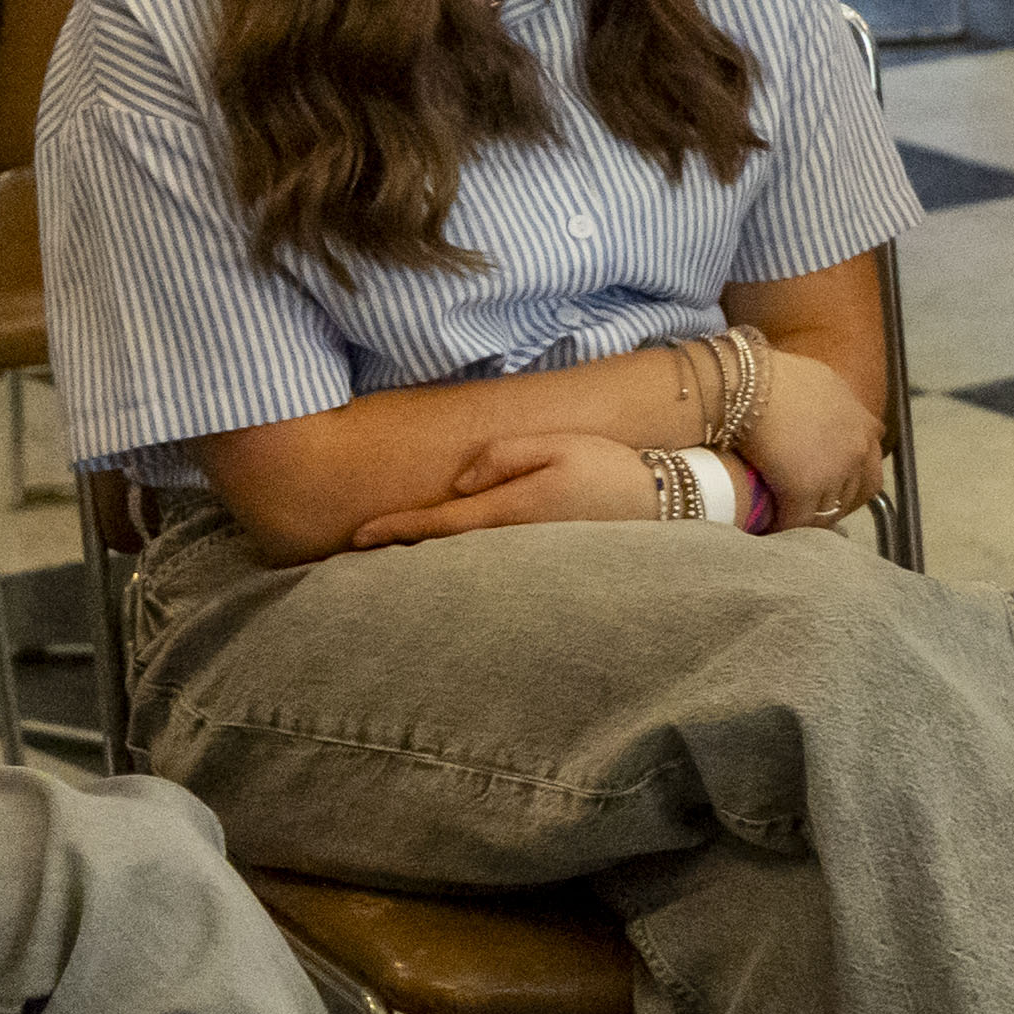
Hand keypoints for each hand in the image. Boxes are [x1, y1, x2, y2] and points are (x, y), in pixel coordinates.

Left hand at [342, 426, 657, 548]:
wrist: (662, 505)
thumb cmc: (608, 469)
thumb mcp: (555, 446)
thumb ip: (501, 457)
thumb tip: (459, 481)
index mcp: (511, 510)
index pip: (439, 524)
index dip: (395, 530)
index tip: (356, 538)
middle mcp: (513, 543)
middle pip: (443, 553)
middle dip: (399, 555)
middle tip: (350, 555)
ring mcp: (526, 560)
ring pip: (462, 564)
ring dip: (424, 564)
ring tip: (384, 562)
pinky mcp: (539, 566)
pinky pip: (486, 567)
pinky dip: (456, 566)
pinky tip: (439, 567)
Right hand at [733, 337, 884, 527]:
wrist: (746, 382)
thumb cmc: (770, 374)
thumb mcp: (817, 379)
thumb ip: (831, 401)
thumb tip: (822, 409)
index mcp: (861, 421)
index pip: (872, 460)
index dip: (854, 477)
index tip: (835, 485)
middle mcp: (857, 447)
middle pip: (862, 491)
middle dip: (841, 503)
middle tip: (815, 511)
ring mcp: (835, 470)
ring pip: (830, 510)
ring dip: (813, 518)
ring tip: (792, 523)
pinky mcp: (805, 488)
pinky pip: (799, 520)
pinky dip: (785, 527)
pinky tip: (769, 529)